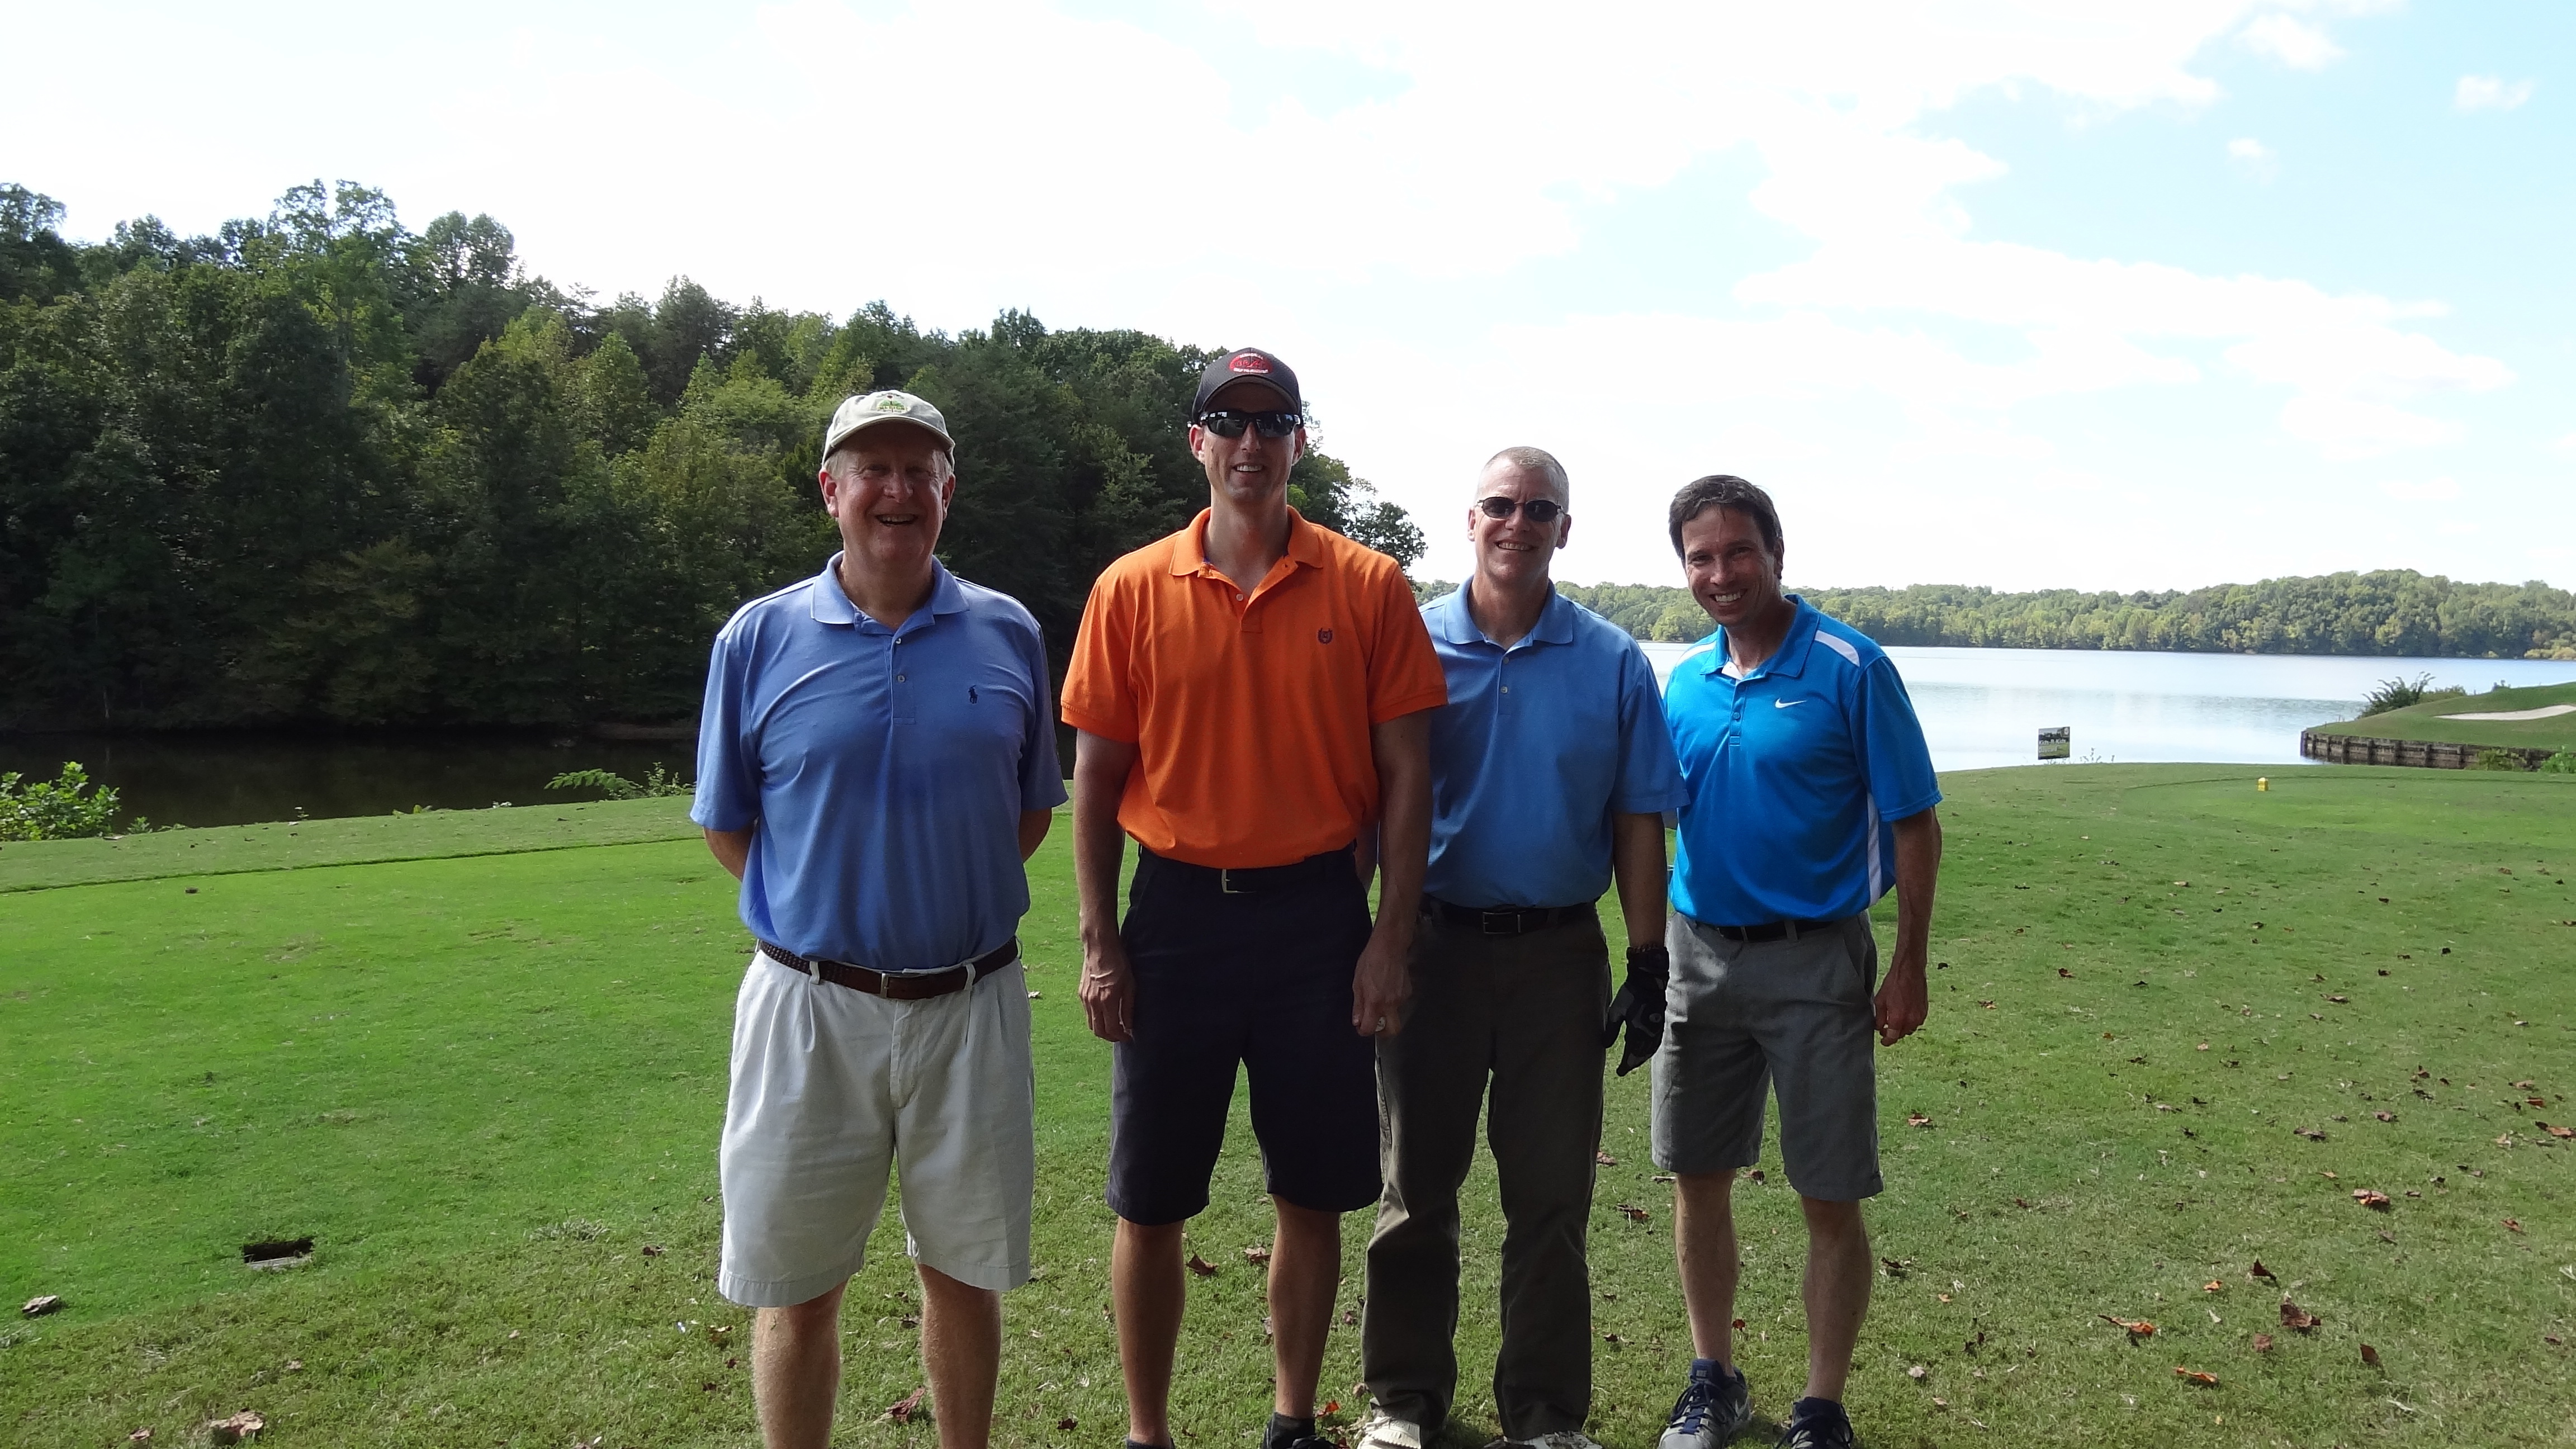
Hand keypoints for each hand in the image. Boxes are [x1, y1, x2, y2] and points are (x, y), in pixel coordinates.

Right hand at [1080, 937, 1136, 1042]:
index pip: (1112, 1029)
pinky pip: (1087, 1013)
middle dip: (1110, 1037)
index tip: (1129, 1037)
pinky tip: (1105, 1014)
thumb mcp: (1130, 985)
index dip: (1121, 1037)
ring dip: (1102, 1030)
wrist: (1100, 947)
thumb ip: (1128, 1008)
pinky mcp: (1081, 993)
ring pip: (1091, 1024)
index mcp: (1107, 1001)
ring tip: (1114, 1027)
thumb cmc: (1119, 963)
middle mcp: (1093, 1003)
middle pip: (1098, 1031)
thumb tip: (1129, 1026)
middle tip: (1121, 1035)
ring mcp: (1085, 998)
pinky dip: (1096, 1019)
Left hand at [1351, 933, 1410, 1037]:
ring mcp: (1401, 998)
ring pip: (1396, 1015)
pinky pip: (1400, 1003)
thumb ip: (1358, 1005)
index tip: (1361, 1027)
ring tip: (1380, 997)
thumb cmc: (1370, 961)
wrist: (1390, 946)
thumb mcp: (1357, 982)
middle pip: (1392, 1031)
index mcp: (1375, 1002)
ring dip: (1387, 1013)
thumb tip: (1357, 1021)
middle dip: (1383, 1032)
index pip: (1370, 1028)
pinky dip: (1393, 1001)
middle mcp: (1391, 1004)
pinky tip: (1388, 987)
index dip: (1363, 1031)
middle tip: (1375, 1025)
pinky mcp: (1408, 991)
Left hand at [1604, 944, 1668, 1075]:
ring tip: (1634, 1062)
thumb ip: (1611, 1030)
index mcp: (1637, 1031)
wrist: (1648, 982)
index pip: (1631, 1054)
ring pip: (1650, 1049)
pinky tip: (1646, 1050)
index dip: (1626, 1064)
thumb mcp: (1615, 1012)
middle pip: (1641, 1054)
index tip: (1620, 1072)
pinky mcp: (1660, 1024)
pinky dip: (1650, 1050)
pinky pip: (1656, 1042)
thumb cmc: (1629, 996)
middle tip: (1625, 1068)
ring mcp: (1656, 1029)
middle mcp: (1648, 1033)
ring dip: (1642, 1058)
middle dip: (1633, 1063)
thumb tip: (1605, 1046)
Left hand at [1873, 957, 1927, 1045]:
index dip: (1886, 1041)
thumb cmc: (1894, 983)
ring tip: (1894, 1021)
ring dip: (1902, 1028)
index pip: (1892, 1038)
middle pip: (1901, 1035)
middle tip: (1886, 1029)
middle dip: (1893, 1034)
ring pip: (1910, 1030)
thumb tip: (1879, 1027)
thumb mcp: (1880, 1001)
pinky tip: (1903, 1014)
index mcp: (1899, 1019)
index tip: (1883, 1041)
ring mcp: (1920, 1016)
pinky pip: (1916, 1022)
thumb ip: (1880, 1018)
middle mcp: (1911, 1020)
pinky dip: (1909, 1022)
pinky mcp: (1925, 1011)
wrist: (1910, 970)